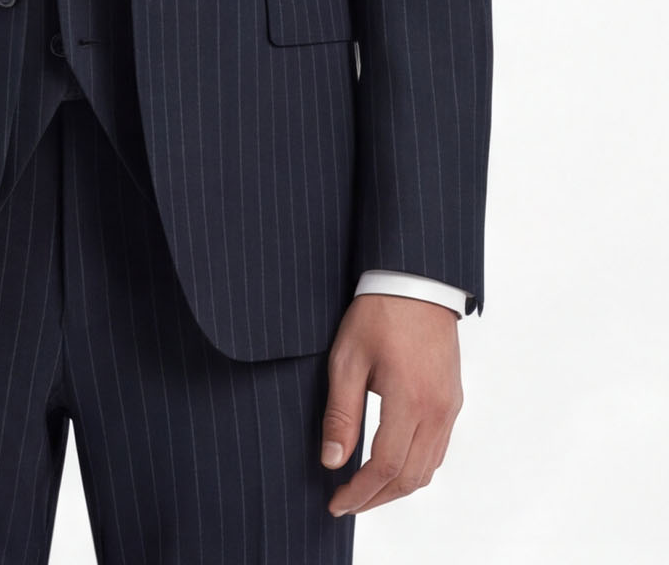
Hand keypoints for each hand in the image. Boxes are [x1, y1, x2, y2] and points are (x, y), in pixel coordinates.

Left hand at [320, 293, 462, 517]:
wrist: (416, 281)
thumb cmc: (378, 313)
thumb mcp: (347, 359)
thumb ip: (341, 413)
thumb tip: (332, 461)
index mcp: (409, 401)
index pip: (384, 468)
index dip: (358, 492)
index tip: (336, 503)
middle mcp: (436, 411)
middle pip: (409, 478)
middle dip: (376, 498)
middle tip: (346, 503)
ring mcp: (449, 407)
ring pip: (428, 469)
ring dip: (397, 488)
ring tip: (365, 490)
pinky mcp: (453, 399)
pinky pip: (438, 449)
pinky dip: (416, 468)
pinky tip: (393, 465)